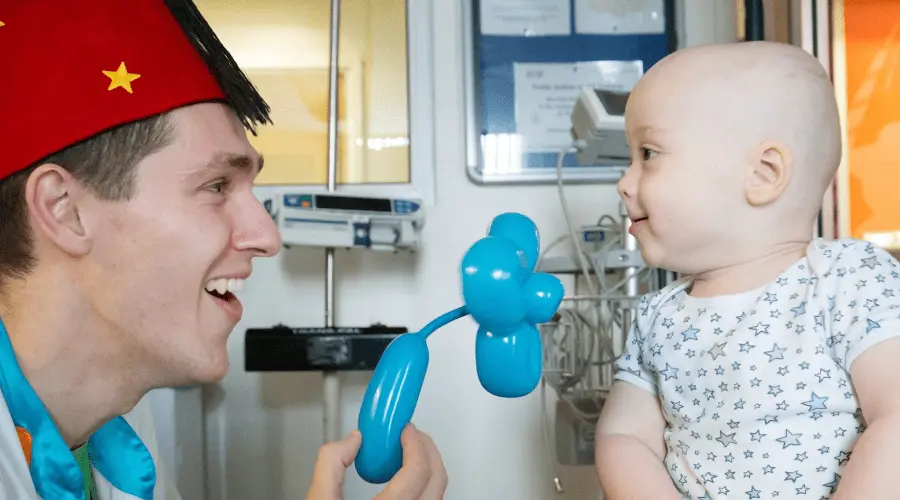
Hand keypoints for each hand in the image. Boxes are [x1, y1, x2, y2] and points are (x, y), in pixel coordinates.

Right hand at [306, 424, 447, 499]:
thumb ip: (331, 464)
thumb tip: (353, 442)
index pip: (417, 472)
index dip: (415, 444)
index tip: (405, 431)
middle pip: (438, 482)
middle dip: (428, 451)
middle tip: (412, 436)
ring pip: (438, 497)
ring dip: (429, 470)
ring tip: (410, 455)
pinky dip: (426, 489)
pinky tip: (409, 482)